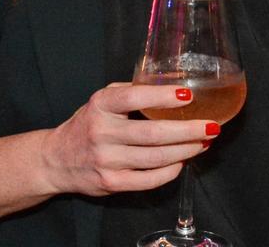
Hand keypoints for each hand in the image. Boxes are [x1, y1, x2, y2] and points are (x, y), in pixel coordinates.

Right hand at [40, 83, 216, 195]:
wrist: (56, 159)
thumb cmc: (88, 124)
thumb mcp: (102, 100)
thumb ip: (131, 92)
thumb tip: (173, 85)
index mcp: (101, 105)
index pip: (134, 97)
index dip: (163, 96)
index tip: (188, 95)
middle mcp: (101, 132)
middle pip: (153, 134)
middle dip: (188, 131)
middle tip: (211, 126)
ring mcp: (106, 160)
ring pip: (155, 158)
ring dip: (186, 151)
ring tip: (204, 142)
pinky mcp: (110, 184)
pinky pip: (149, 180)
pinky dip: (171, 171)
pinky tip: (183, 161)